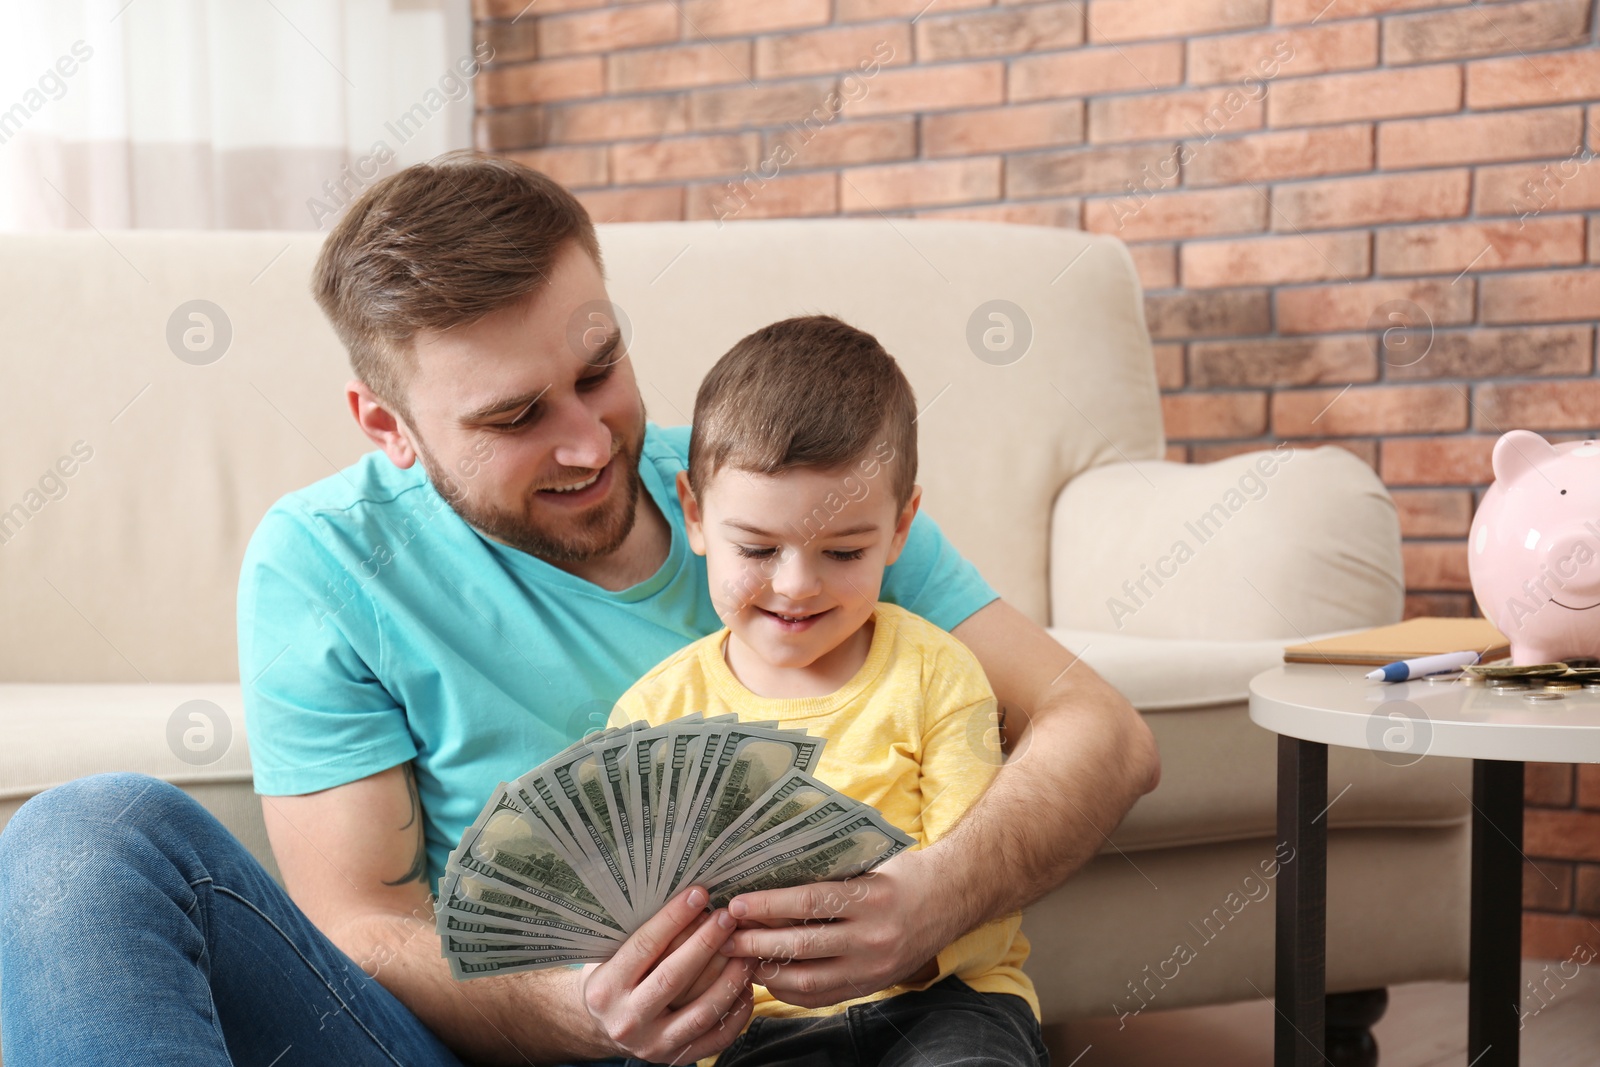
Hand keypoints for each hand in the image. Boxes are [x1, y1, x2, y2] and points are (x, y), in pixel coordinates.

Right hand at [582, 886, 755, 1063]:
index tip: (699, 894)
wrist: (598, 1028)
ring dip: (729, 977)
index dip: (674, 918)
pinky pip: (715, 1038)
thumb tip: (687, 898)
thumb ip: (641, 935)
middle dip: (705, 942)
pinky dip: (735, 1012)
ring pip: (701, 1011)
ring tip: (746, 949)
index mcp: (606, 988)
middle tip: (727, 917)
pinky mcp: (674, 1059)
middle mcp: (627, 1020)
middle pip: (674, 977)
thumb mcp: (610, 955)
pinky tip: (746, 986)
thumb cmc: (611, 979)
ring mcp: (652, 1045)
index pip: (644, 947)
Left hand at [717, 851, 946, 1008]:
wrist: (952, 900)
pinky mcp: (871, 985)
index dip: (768, 905)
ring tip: (741, 958)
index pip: (808, 902)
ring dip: (768, 970)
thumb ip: (827, 877)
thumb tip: (769, 880)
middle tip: (726, 936)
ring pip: (808, 979)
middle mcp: (873, 936)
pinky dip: (790, 990)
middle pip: (802, 945)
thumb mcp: (868, 866)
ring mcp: (873, 967)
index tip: (737, 904)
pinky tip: (769, 976)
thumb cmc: (903, 875)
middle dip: (756, 942)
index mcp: (872, 897)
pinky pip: (822, 997)